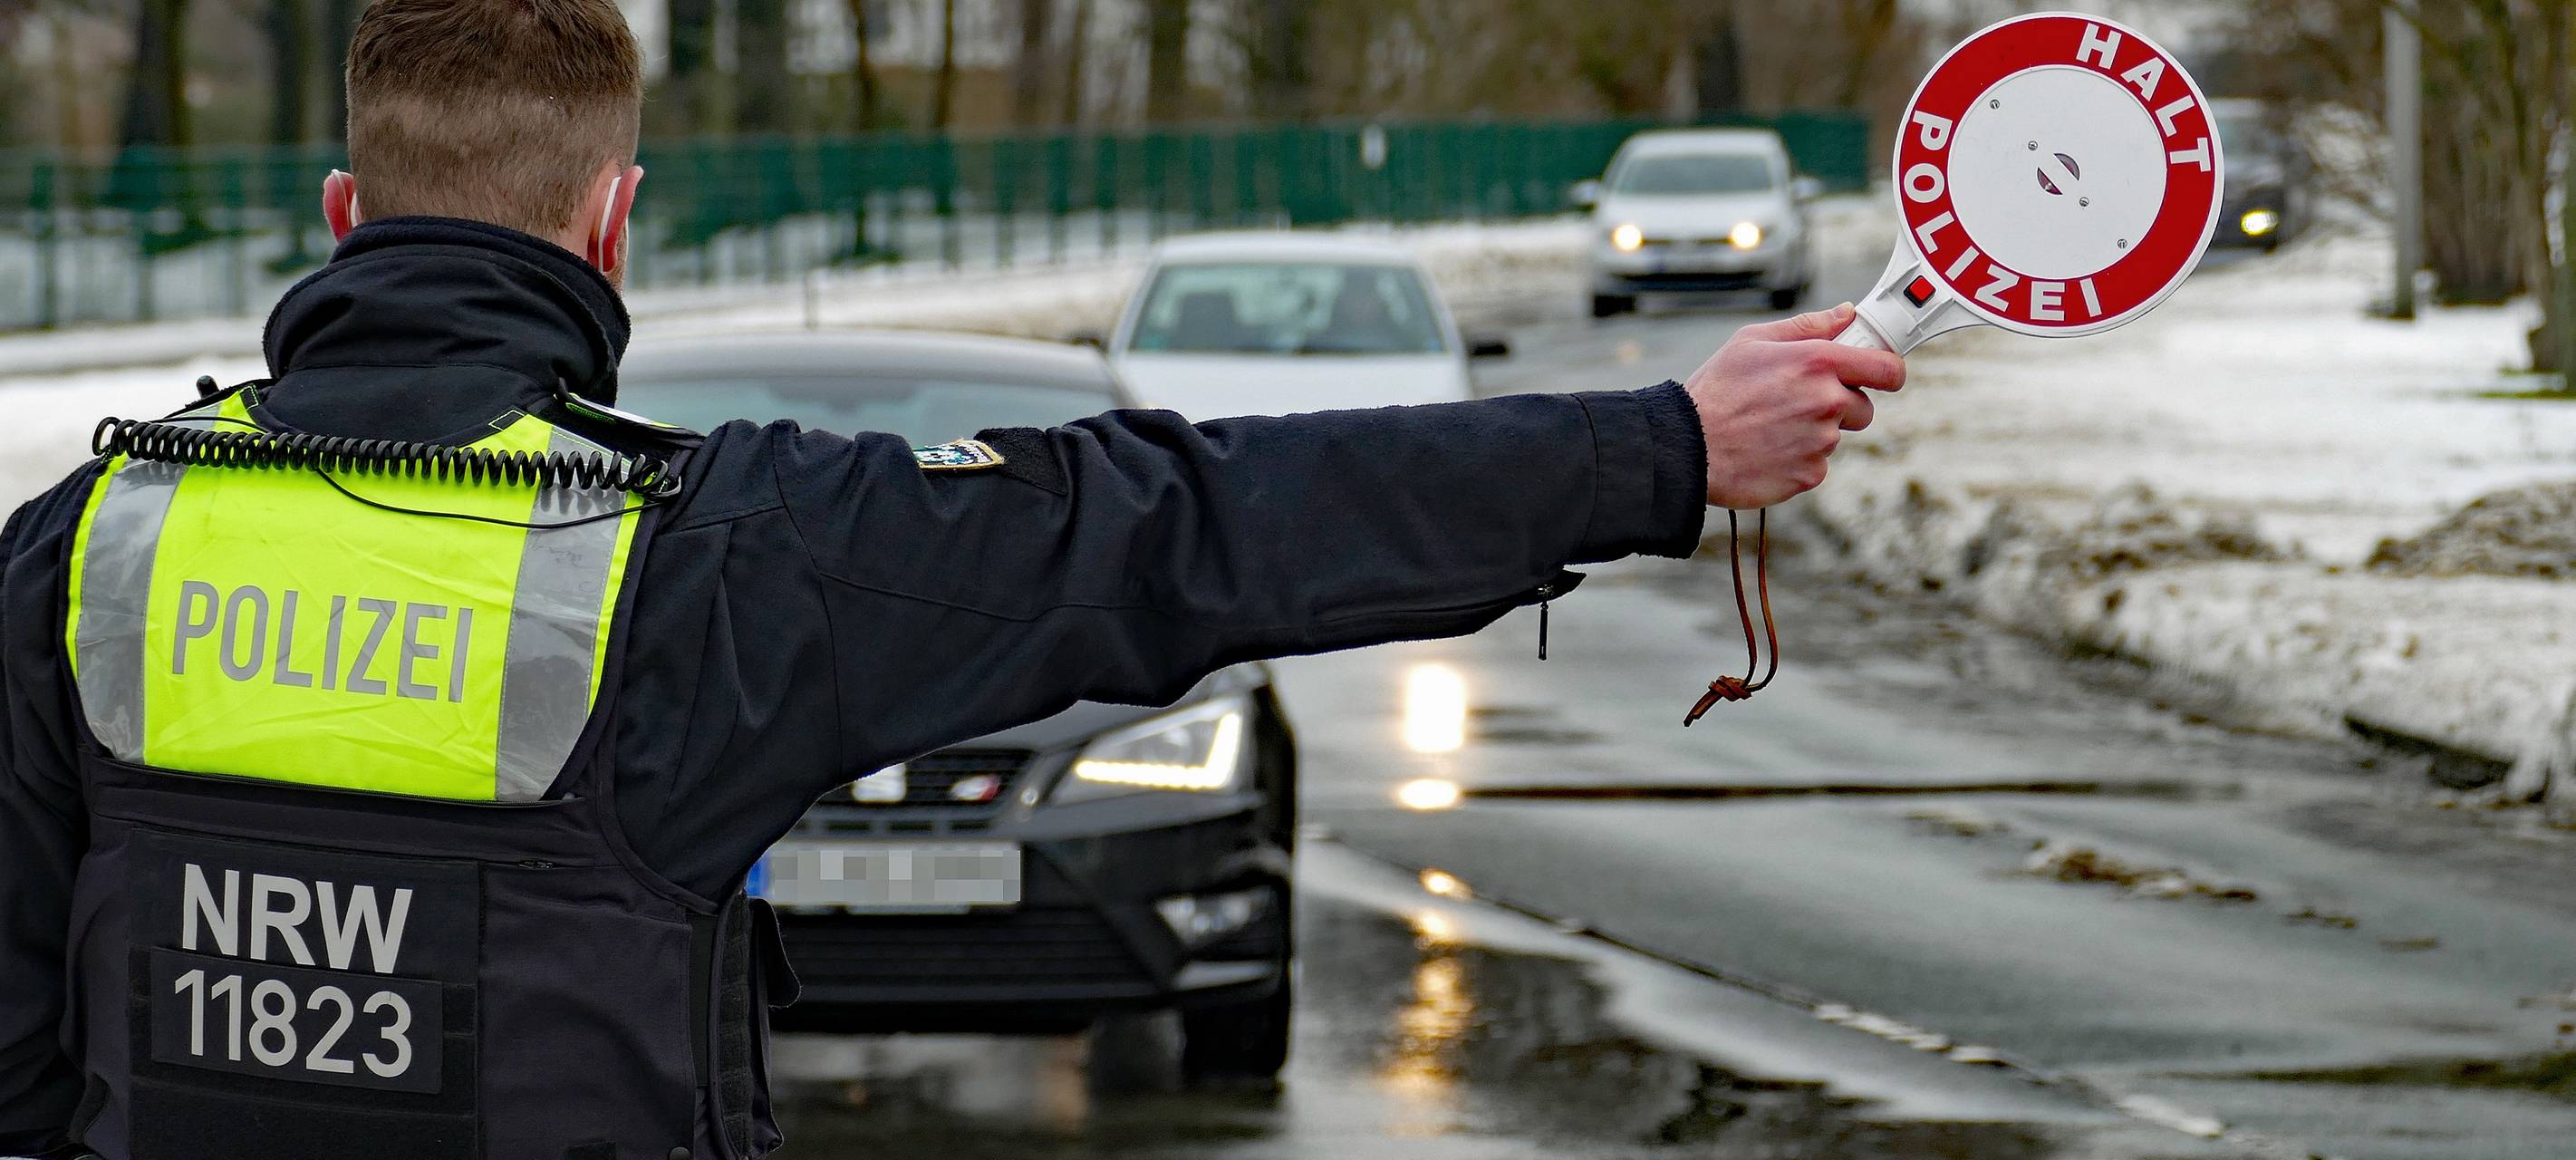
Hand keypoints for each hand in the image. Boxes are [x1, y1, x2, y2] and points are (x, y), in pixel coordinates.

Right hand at [1683, 303, 1905, 508]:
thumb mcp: (1752, 341)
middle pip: (1863, 408)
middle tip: (1798, 403)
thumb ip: (1807, 327)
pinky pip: (1816, 465)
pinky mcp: (1809, 474)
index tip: (1880, 375)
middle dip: (1840, 406)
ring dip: (1813, 432)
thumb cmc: (1715, 390)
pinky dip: (1797, 459)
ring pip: (1835, 437)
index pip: (1887, 368)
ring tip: (1770, 426)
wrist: (1686, 447)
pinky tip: (1767, 448)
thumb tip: (1846, 314)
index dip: (1888, 372)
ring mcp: (1820, 442)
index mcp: (1817, 362)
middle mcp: (1826, 401)